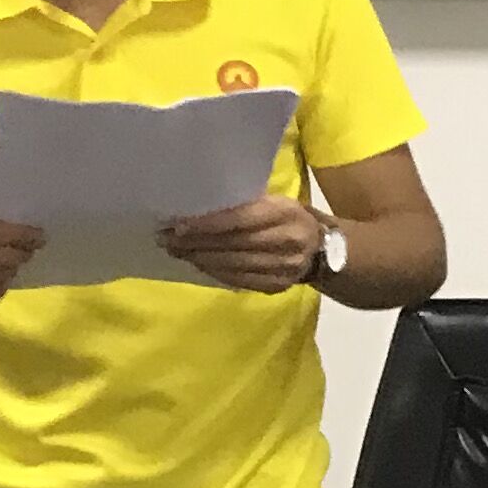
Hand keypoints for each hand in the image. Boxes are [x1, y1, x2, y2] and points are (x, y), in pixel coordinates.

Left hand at [161, 197, 327, 293]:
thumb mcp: (274, 202)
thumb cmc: (287, 217)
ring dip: (200, 258)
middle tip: (166, 239)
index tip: (177, 225)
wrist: (321, 249)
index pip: (240, 219)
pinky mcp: (277, 285)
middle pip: (233, 243)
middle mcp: (288, 241)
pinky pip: (238, 280)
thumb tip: (197, 210)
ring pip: (233, 264)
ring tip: (176, 251)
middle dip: (196, 242)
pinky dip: (214, 271)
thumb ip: (244, 206)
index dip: (207, 224)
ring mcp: (284, 267)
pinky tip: (198, 263)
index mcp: (286, 213)